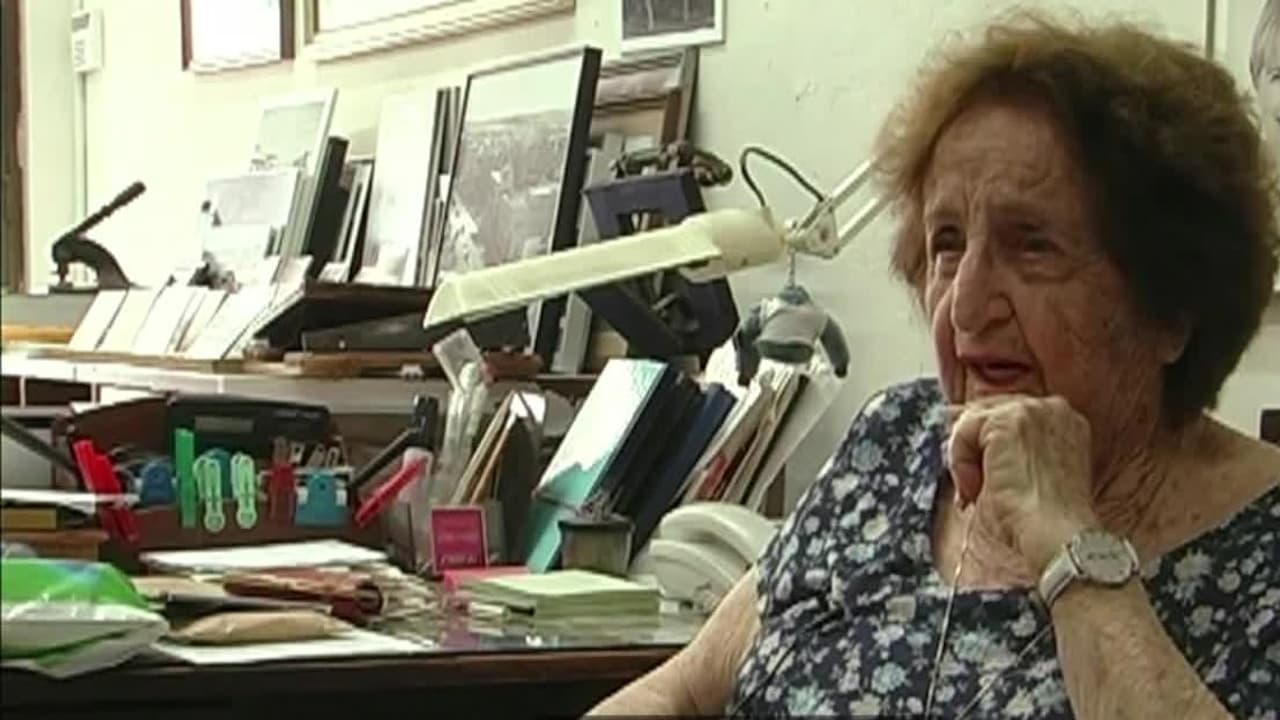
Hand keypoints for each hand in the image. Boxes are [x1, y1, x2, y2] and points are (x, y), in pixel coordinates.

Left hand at [947, 395, 1100, 573]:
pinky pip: (964, 429)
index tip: (984, 482)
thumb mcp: (1027, 475)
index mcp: (1064, 422)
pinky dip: (960, 461)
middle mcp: (1054, 408)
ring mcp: (1034, 410)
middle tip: (975, 492)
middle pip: (988, 413)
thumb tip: (966, 440)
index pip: (1008, 417)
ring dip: (967, 462)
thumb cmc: (1043, 521)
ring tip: (977, 494)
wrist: (1055, 535)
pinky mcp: (1009, 420)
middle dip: (975, 451)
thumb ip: (1007, 451)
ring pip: (974, 422)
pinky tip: (975, 488)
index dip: (987, 448)